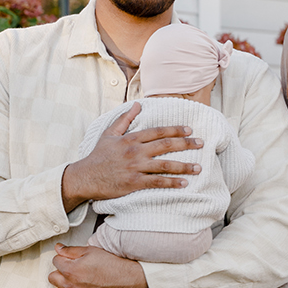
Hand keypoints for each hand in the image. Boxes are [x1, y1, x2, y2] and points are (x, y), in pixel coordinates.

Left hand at [48, 245, 149, 287]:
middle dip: (59, 272)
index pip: (55, 261)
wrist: (129, 282)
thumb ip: (71, 250)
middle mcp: (71, 285)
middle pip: (52, 278)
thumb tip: (59, 248)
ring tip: (72, 283)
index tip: (69, 259)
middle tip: (70, 270)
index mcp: (70, 270)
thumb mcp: (92, 251)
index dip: (63, 258)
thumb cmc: (113, 266)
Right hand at [61, 104, 201, 212]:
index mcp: (131, 138)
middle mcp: (135, 151)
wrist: (85, 176)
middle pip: (166, 145)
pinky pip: (157, 182)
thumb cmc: (98, 155)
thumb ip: (125, 119)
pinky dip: (172, 182)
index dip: (175, 130)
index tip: (189, 130)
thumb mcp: (109, 133)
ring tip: (198, 167)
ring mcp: (136, 167)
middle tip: (201, 143)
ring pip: (165, 165)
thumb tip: (138, 104)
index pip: (158, 131)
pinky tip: (184, 183)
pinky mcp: (134, 183)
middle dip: (186, 144)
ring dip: (184, 166)